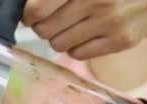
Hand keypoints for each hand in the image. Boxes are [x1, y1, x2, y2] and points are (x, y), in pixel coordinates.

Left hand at [22, 0, 146, 59]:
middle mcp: (96, 0)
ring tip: (73, 26)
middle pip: (44, 30)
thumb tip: (25, 11)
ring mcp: (110, 22)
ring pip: (58, 45)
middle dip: (43, 27)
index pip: (37, 9)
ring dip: (60, 38)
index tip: (30, 15)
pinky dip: (77, 47)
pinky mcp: (120, 40)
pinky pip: (78, 54)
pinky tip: (88, 35)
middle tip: (52, 20)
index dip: (28, 14)